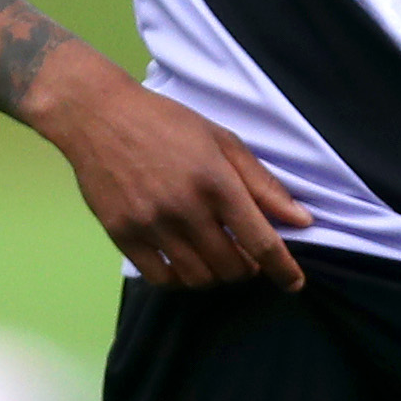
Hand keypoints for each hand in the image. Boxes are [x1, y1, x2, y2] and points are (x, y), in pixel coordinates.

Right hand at [24, 42, 310, 290]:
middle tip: (244, 254)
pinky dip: (180, 279)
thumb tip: (301, 221)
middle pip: (231, 267)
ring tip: (214, 256)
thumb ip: (262, 183)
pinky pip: (161, 279)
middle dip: (246, 268)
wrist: (98, 116)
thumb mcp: (222, 140)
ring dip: (215, 275)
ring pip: (198, 278)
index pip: (260, 241)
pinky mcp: (123, 235)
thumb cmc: (166, 123)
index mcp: (216, 181)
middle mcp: (185, 208)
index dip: (283, 269)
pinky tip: (184, 261)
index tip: (294, 284)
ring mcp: (151, 225)